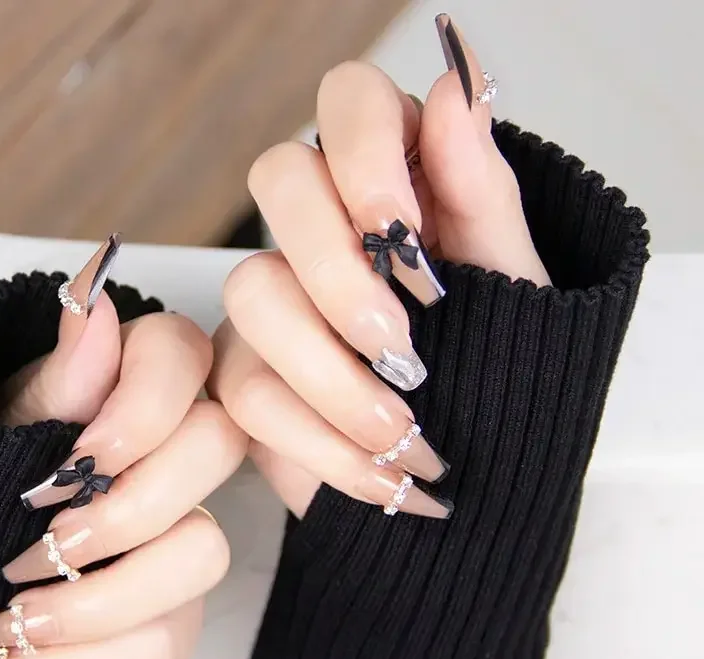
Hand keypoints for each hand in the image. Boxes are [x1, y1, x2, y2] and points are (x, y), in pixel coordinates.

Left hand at [0, 237, 247, 658]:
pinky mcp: (175, 606)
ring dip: (99, 600)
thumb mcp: (0, 424)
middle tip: (39, 544)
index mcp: (131, 385)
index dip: (146, 405)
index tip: (78, 456)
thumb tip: (92, 293)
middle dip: (125, 509)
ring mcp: (185, 530)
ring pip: (205, 554)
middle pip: (218, 448)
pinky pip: (169, 638)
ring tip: (13, 615)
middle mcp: (175, 451)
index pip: (183, 353)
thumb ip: (59, 374)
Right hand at [208, 16, 548, 518]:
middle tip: (403, 349)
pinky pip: (253, 392)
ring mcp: (273, 298)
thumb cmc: (497, 361)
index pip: (350, 103)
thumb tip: (454, 85)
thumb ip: (480, 190)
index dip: (364, 154)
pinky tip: (381, 473)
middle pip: (279, 178)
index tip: (400, 230)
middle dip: (339, 272)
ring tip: (405, 433)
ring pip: (253, 293)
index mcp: (393, 181)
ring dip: (333, 377)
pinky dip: (324, 444)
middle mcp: (321, 226)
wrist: (472, 468)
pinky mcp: (247, 371)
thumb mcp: (510, 281)